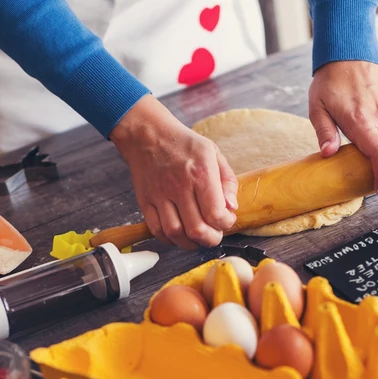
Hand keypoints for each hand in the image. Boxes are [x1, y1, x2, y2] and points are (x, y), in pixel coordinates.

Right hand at [110, 95, 236, 248]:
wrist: (147, 134)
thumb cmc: (183, 144)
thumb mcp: (213, 153)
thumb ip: (227, 181)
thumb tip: (231, 208)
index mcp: (200, 173)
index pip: (216, 214)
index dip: (226, 224)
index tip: (226, 220)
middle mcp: (179, 186)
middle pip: (197, 229)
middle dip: (211, 239)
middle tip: (214, 234)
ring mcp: (160, 195)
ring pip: (175, 233)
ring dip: (191, 243)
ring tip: (198, 238)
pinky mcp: (145, 202)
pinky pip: (157, 230)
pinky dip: (170, 239)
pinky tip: (180, 235)